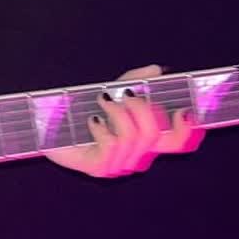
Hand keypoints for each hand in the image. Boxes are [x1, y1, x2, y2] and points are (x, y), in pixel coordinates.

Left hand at [43, 64, 204, 177]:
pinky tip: (92, 119)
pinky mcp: (99, 168)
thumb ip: (135, 81)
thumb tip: (156, 70)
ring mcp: (119, 165)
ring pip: (134, 138)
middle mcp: (138, 155)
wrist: (49, 126)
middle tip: (124, 94)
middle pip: (160, 137)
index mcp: (147, 140)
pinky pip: (112, 145)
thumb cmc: (83, 110)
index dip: (188, 130)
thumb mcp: (112, 91)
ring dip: (118, 113)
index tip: (183, 110)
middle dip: (143, 109)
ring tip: (102, 101)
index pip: (179, 143)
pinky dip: (103, 126)